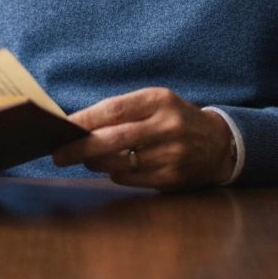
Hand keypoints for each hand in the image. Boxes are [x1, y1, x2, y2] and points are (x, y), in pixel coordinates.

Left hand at [52, 87, 234, 190]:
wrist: (219, 143)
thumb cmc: (175, 119)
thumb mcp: (156, 103)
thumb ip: (124, 111)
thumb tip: (79, 125)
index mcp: (159, 100)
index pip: (113, 109)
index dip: (84, 120)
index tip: (61, 127)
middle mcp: (166, 125)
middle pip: (113, 138)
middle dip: (81, 147)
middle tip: (59, 154)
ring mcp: (171, 153)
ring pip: (120, 162)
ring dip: (96, 162)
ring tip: (85, 158)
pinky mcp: (173, 177)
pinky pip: (132, 179)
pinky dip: (116, 174)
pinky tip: (112, 168)